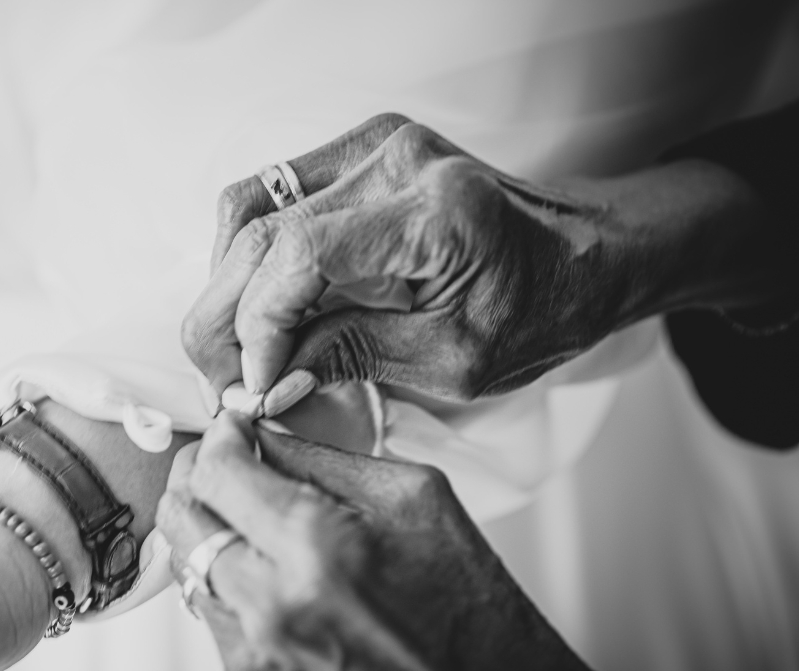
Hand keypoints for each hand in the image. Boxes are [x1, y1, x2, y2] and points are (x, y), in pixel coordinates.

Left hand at [156, 413, 701, 670]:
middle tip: (230, 464)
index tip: (232, 427)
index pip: (216, 474)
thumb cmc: (467, 601)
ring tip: (265, 530)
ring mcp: (252, 661)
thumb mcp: (412, 497)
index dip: (218, 438)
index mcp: (316, 550)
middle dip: (199, 479)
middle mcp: (270, 611)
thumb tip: (257, 433)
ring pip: (189, 569)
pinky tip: (286, 591)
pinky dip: (237, 593)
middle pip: (180, 520)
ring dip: (217, 537)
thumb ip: (321, 459)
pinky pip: (215, 620)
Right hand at [183, 114, 767, 408]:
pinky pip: (270, 195)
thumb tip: (263, 383)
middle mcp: (396, 162)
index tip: (251, 390)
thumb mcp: (452, 362)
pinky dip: (247, 255)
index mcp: (435, 214)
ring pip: (249, 208)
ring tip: (230, 353)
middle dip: (223, 319)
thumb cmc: (538, 312)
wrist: (583, 256)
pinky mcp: (359, 152)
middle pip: (260, 232)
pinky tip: (253, 306)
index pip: (299, 258)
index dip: (256, 331)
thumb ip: (349, 358)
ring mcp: (373, 146)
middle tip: (219, 384)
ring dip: (225, 285)